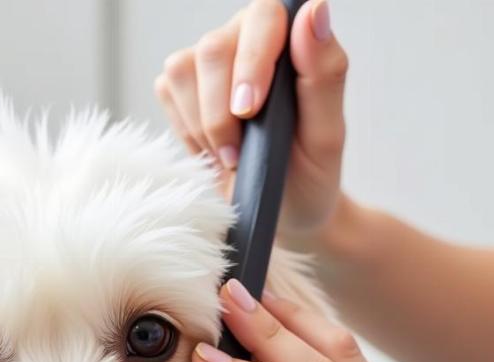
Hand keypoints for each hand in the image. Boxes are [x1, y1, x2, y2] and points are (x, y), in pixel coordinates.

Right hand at [154, 0, 347, 241]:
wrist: (279, 210)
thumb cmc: (308, 173)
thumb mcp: (326, 135)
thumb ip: (324, 74)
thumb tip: (312, 12)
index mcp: (290, 37)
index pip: (265, 15)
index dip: (252, 61)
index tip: (249, 111)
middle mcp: (248, 37)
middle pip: (213, 48)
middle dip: (220, 111)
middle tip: (238, 153)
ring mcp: (210, 61)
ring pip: (183, 69)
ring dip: (202, 124)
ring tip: (230, 154)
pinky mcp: (181, 86)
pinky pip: (167, 91)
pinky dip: (186, 130)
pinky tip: (210, 148)